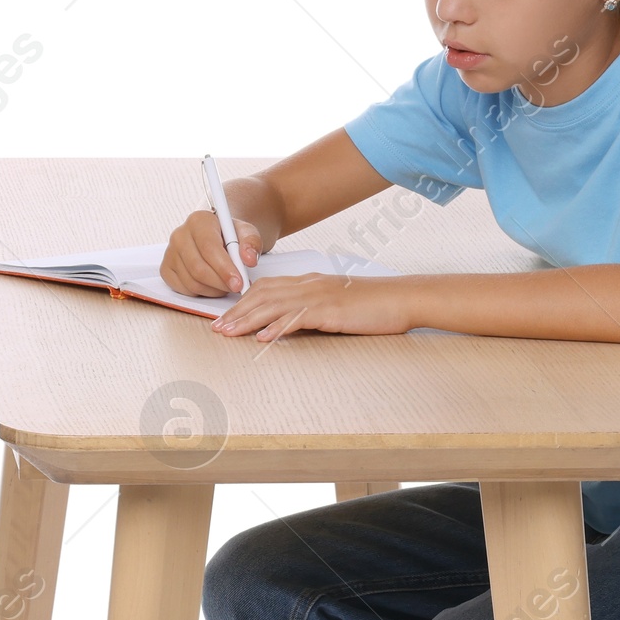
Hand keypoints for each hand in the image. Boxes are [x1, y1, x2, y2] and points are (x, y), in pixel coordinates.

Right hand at [160, 208, 261, 295]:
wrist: (216, 237)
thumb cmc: (230, 235)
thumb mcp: (246, 233)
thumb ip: (251, 242)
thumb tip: (249, 259)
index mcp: (198, 221)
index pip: (209, 248)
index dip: (224, 269)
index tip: (239, 283)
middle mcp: (179, 235)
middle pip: (198, 269)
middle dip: (221, 283)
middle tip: (237, 288)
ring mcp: (170, 253)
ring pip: (192, 282)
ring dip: (214, 290)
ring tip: (226, 284)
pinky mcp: (166, 269)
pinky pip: (184, 289)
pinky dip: (202, 293)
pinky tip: (213, 285)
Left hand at [210, 273, 410, 341]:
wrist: (402, 298)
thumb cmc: (374, 306)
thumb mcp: (337, 306)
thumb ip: (312, 313)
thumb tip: (287, 328)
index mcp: (310, 283)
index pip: (268, 288)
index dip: (243, 302)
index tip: (227, 317)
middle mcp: (310, 285)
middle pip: (264, 295)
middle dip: (237, 312)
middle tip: (217, 328)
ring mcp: (319, 296)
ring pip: (274, 306)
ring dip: (248, 320)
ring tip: (229, 333)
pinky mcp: (331, 310)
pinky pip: (298, 317)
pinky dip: (278, 327)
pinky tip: (263, 337)